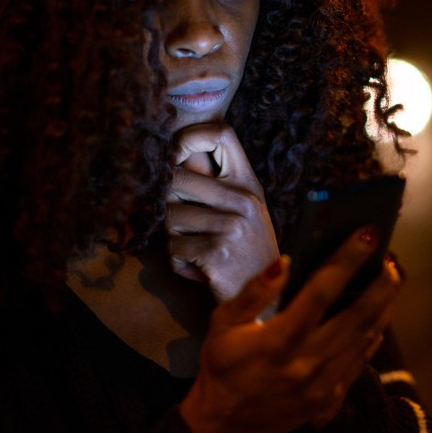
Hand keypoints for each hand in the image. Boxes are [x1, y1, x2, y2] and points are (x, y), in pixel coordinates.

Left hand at [166, 123, 279, 301]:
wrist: (263, 298)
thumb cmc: (247, 250)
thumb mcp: (242, 210)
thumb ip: (215, 182)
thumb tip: (178, 151)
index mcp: (249, 183)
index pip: (222, 134)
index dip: (189, 136)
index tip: (175, 155)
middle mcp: (243, 199)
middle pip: (176, 176)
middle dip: (168, 201)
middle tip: (182, 221)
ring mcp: (230, 226)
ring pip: (169, 215)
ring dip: (174, 236)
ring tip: (196, 247)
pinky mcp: (215, 253)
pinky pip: (173, 247)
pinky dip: (179, 261)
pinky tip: (199, 268)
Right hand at [179, 227, 401, 432]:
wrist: (226, 425)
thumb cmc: (223, 366)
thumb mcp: (223, 324)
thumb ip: (253, 292)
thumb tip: (284, 262)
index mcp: (278, 341)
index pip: (321, 292)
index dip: (347, 260)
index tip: (367, 235)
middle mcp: (307, 363)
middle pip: (358, 316)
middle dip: (382, 283)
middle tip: (392, 257)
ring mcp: (323, 385)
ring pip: (366, 337)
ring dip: (384, 305)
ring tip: (391, 278)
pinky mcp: (331, 399)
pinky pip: (362, 360)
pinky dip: (375, 333)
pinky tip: (380, 313)